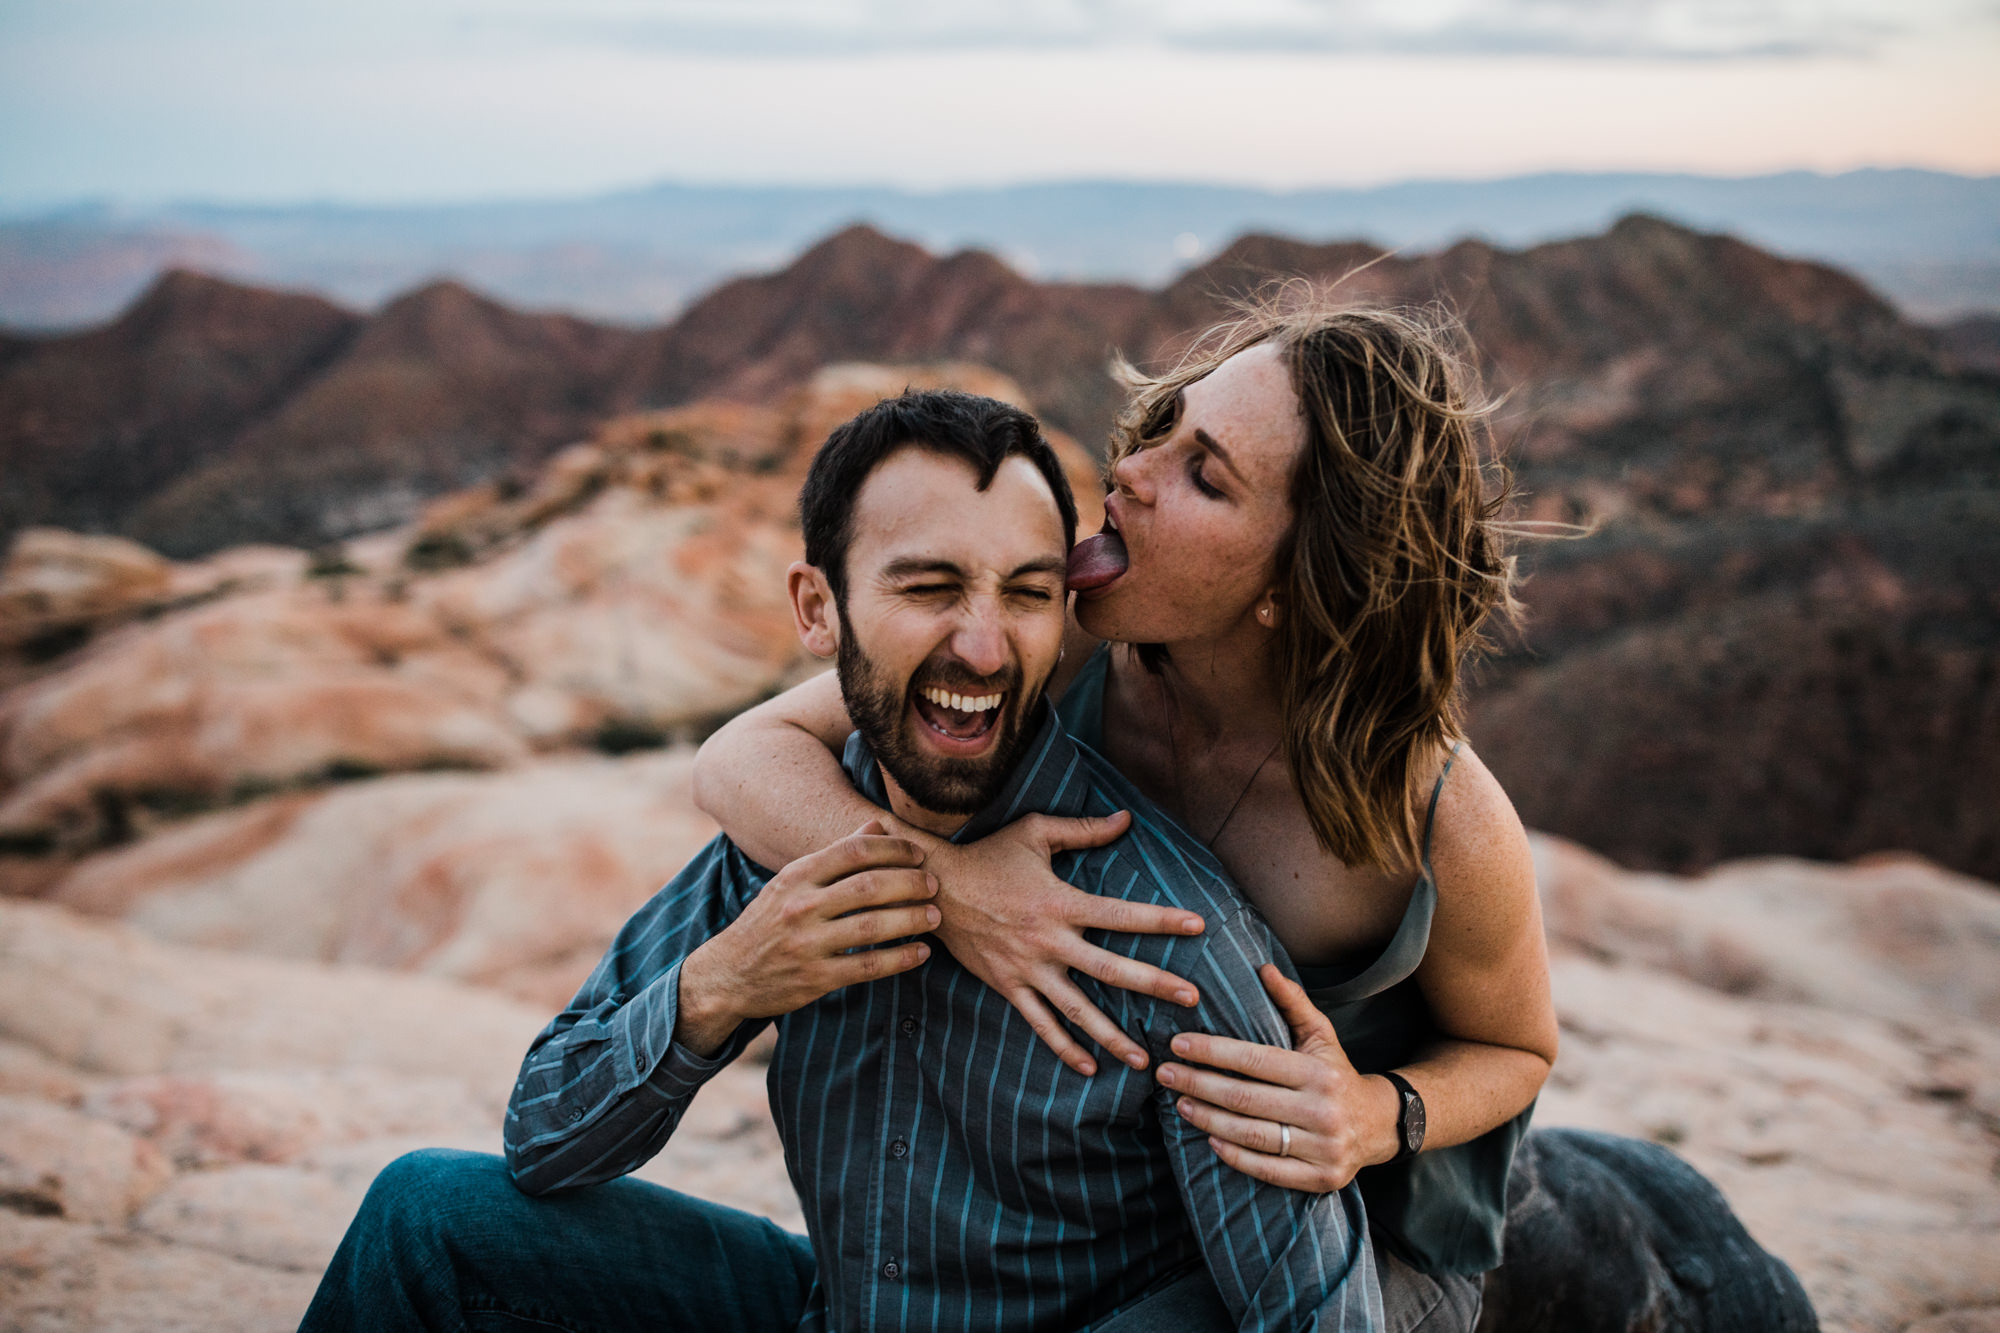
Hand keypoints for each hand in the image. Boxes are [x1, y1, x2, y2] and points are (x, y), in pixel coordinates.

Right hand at [676, 820, 937, 1054]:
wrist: (728, 973)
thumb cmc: (769, 920)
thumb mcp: (792, 881)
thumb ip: (836, 854)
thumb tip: (879, 825)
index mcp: (796, 875)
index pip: (853, 851)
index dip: (893, 849)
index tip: (919, 854)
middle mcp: (800, 907)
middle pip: (868, 887)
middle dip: (910, 883)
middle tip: (934, 885)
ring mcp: (807, 944)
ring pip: (872, 927)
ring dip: (911, 920)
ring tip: (935, 916)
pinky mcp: (815, 979)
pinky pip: (867, 967)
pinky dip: (899, 959)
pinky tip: (920, 952)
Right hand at [924, 810, 1206, 1075]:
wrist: (935, 888)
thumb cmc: (989, 854)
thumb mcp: (1035, 833)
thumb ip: (1084, 830)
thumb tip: (1127, 818)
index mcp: (1062, 903)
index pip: (1122, 914)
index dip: (1162, 920)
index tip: (1198, 925)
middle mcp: (1050, 941)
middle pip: (1111, 969)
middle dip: (1155, 985)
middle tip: (1192, 1000)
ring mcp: (1029, 969)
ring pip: (1078, 1010)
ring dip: (1112, 1036)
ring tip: (1144, 1059)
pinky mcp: (1008, 986)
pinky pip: (1040, 1023)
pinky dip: (1063, 1047)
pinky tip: (1088, 1067)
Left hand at [1156, 964, 1402, 1191]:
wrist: (1379, 1125)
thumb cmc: (1336, 1073)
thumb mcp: (1321, 1034)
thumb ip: (1292, 1002)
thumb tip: (1263, 968)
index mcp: (1318, 1072)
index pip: (1254, 1060)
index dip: (1212, 1052)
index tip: (1178, 1044)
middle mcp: (1321, 1110)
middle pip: (1246, 1098)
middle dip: (1198, 1084)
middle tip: (1165, 1073)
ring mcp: (1322, 1148)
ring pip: (1252, 1135)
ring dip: (1208, 1119)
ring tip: (1180, 1103)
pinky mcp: (1320, 1178)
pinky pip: (1268, 1170)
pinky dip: (1236, 1156)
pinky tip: (1210, 1139)